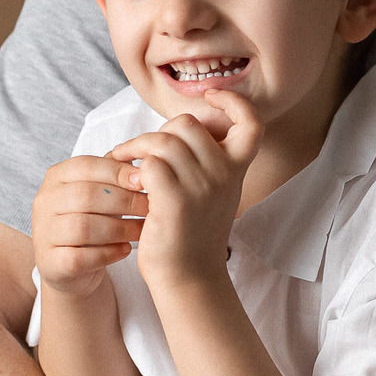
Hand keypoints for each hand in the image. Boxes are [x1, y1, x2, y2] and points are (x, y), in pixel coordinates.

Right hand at [33, 155, 148, 296]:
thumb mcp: (102, 190)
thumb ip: (116, 173)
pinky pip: (81, 257)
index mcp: (57, 176)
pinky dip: (108, 253)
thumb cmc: (94, 218)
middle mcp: (44, 201)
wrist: (72, 264)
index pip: (87, 166)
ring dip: (120, 228)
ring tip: (142, 230)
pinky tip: (126, 250)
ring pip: (84, 227)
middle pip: (87, 195)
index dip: (118, 172)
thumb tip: (147, 161)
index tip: (145, 181)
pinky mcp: (50, 263)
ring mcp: (44, 233)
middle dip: (125, 201)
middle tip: (151, 207)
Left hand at [112, 91, 261, 291]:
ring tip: (125, 162)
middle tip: (143, 153)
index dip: (232, 101)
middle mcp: (224, 174)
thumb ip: (207, 160)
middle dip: (159, 132)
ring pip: (163, 140)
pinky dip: (132, 166)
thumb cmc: (193, 233)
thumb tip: (180, 128)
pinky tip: (127, 180)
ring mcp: (201, 187)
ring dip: (137, 147)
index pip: (251, 122)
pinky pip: (150, 163)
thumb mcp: (214, 192)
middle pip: (187, 123)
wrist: (189, 278)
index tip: (211, 97)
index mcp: (236, 169)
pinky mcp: (175, 201)